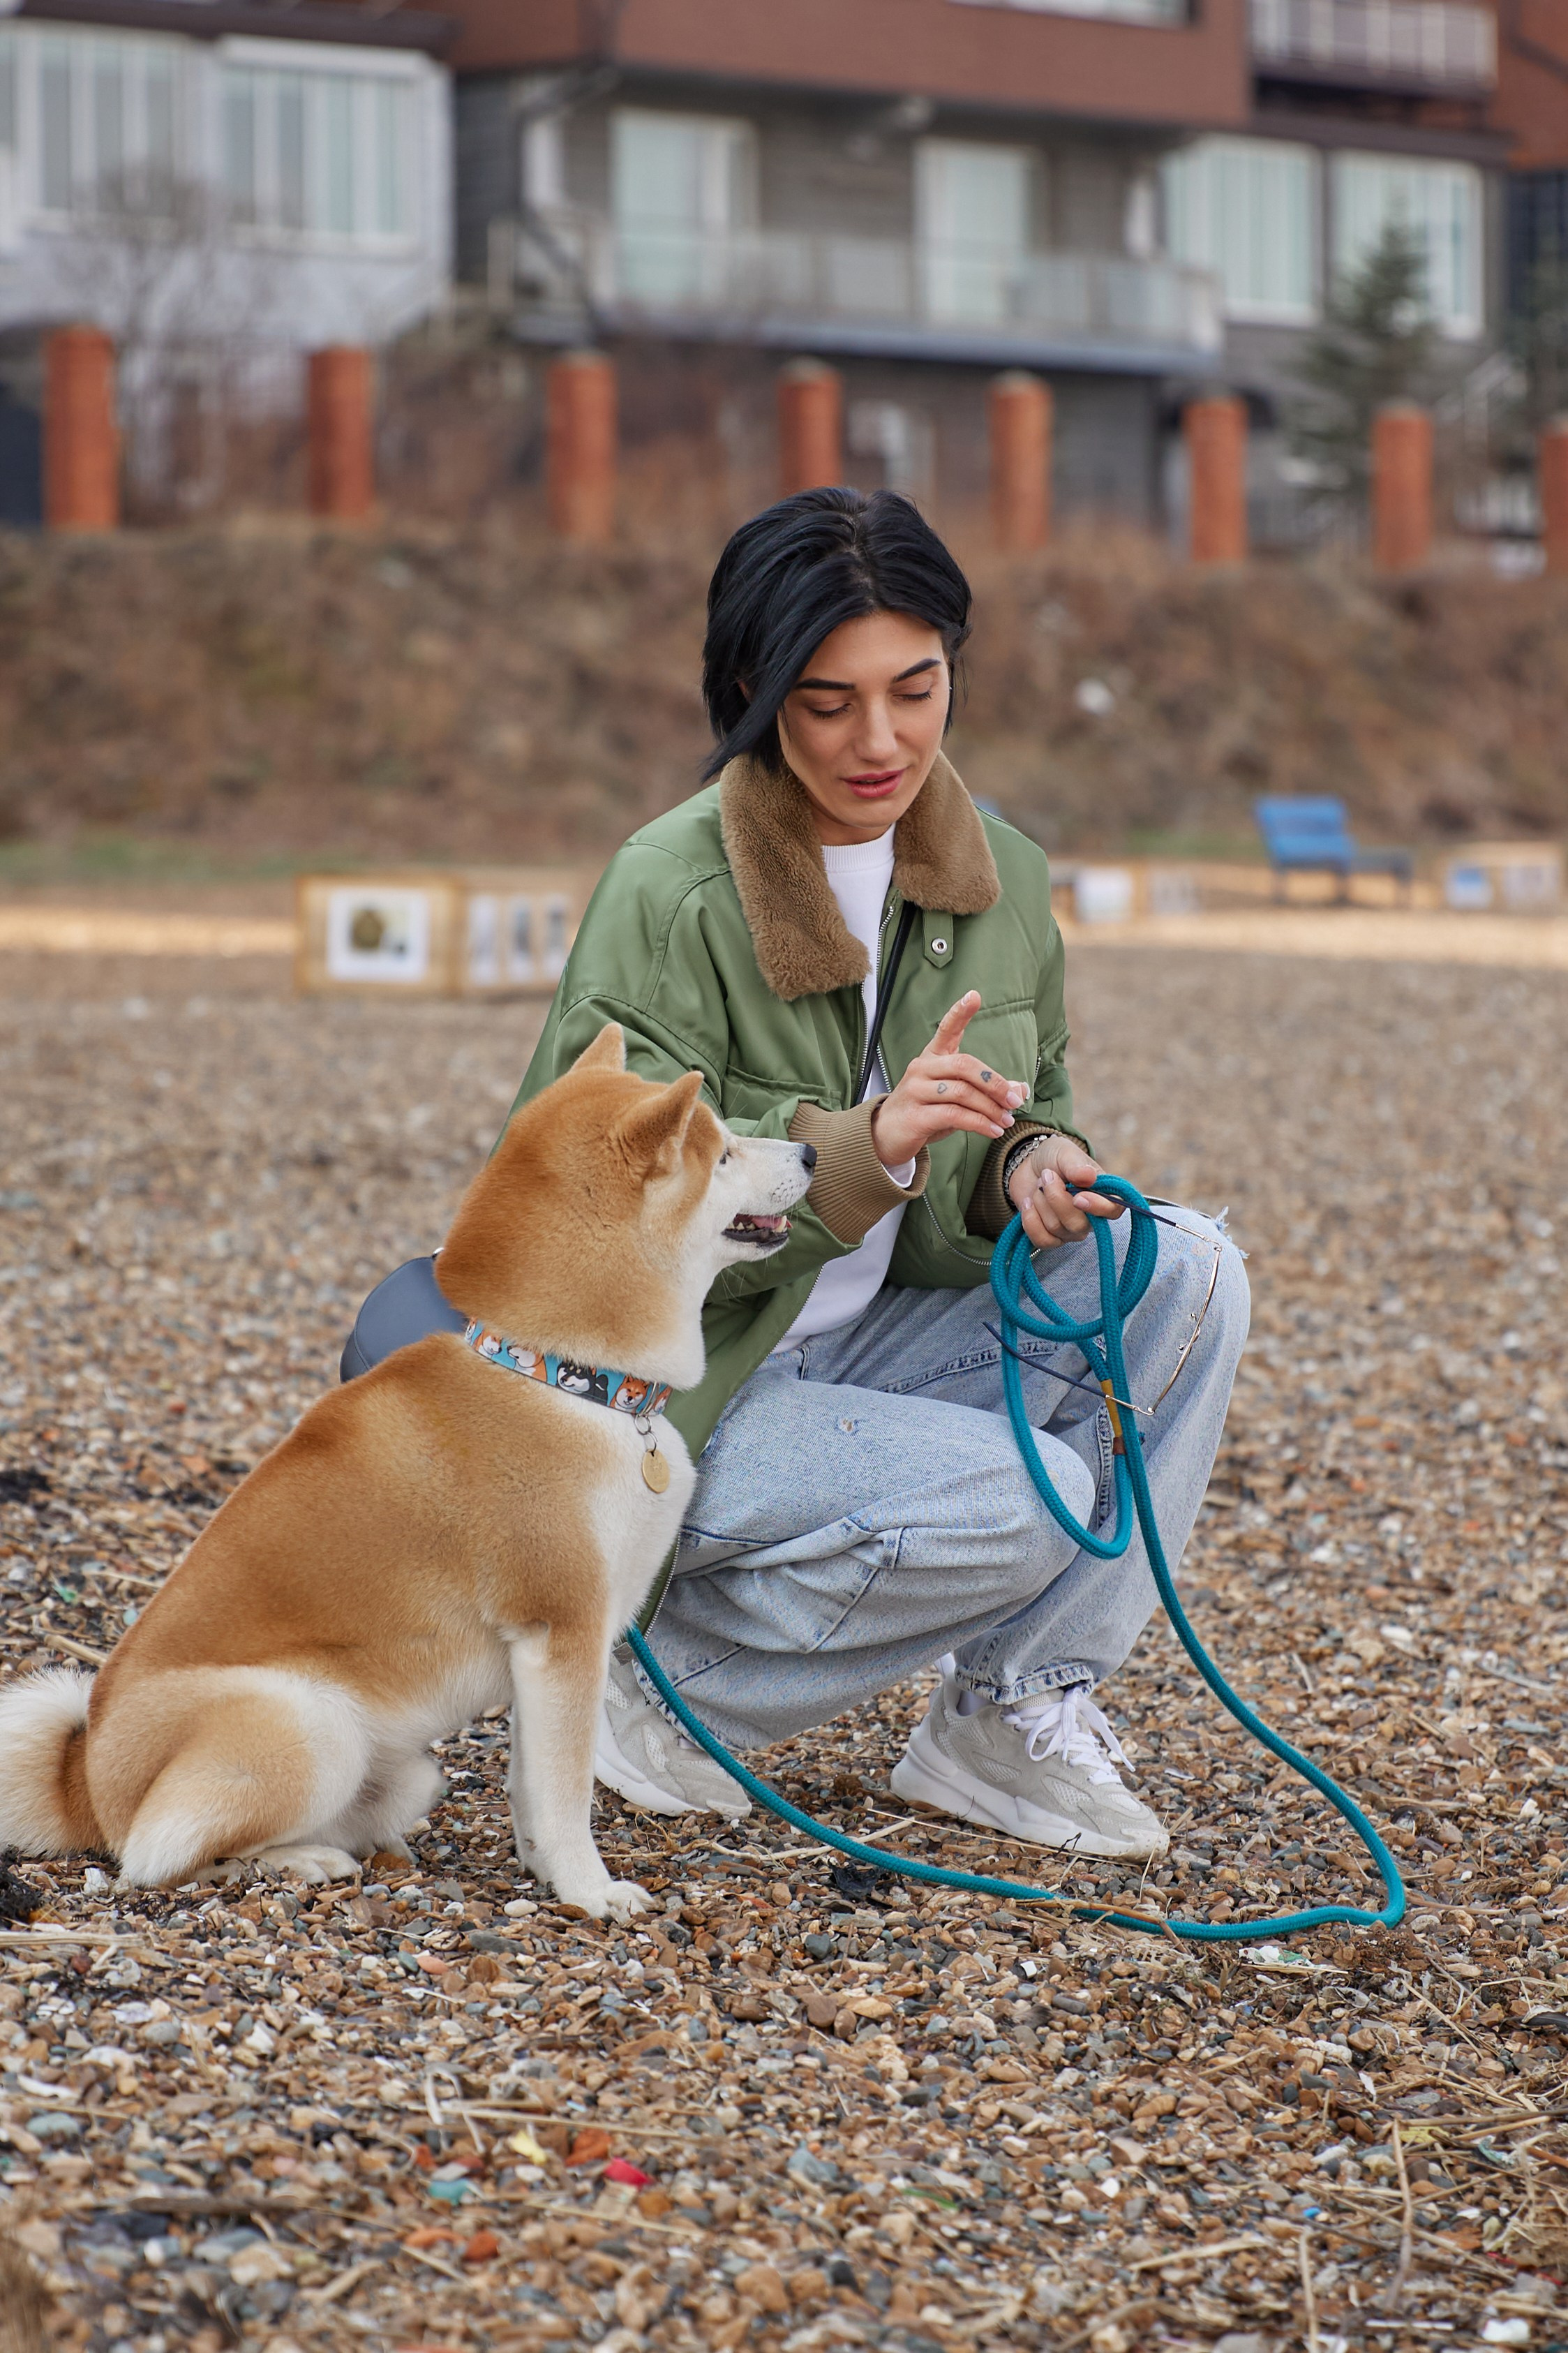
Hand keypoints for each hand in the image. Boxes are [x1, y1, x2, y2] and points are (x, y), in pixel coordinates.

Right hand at [869, 991, 1027, 1168]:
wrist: (886, 1136)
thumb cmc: (925, 1111)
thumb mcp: (954, 1097)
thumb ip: (983, 1090)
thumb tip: (1019, 1089)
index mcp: (931, 1057)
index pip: (946, 1029)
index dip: (960, 1012)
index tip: (974, 995)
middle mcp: (922, 1069)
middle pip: (964, 1065)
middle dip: (994, 1083)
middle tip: (1013, 1100)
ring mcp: (916, 1091)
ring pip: (962, 1092)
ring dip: (990, 1108)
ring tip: (1006, 1120)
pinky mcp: (916, 1116)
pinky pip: (954, 1115)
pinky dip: (979, 1124)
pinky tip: (992, 1130)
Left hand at [1008, 1131, 1124, 1251]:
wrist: (1029, 1166)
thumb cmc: (1055, 1158)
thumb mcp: (1065, 1153)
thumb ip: (1076, 1165)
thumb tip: (1089, 1176)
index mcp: (1102, 1194)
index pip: (1113, 1210)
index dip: (1098, 1208)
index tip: (1078, 1197)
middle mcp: (1091, 1217)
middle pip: (1078, 1224)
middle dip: (1055, 1198)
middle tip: (1046, 1176)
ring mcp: (1071, 1230)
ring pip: (1055, 1228)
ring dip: (1040, 1202)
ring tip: (1039, 1186)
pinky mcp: (1051, 1237)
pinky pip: (1042, 1240)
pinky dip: (1030, 1220)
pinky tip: (1028, 1203)